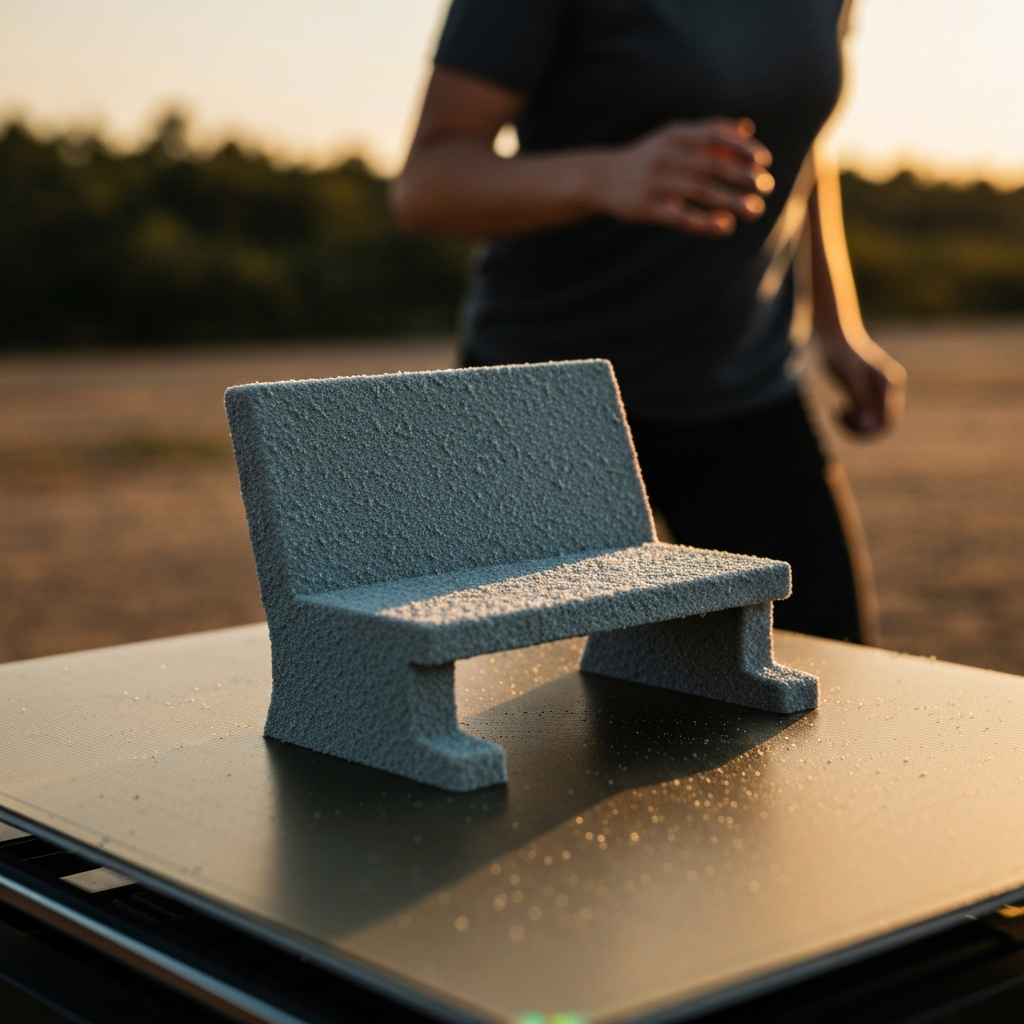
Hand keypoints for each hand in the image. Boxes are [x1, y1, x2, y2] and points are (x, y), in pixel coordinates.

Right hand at [590, 117, 775, 235]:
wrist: (601, 178)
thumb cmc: (646, 158)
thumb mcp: (674, 138)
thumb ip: (710, 131)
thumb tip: (749, 128)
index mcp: (675, 134)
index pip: (715, 136)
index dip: (742, 148)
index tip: (764, 161)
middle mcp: (666, 155)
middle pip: (712, 165)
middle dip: (743, 176)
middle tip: (767, 187)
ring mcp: (656, 183)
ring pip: (701, 191)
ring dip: (732, 201)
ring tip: (755, 210)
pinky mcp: (648, 208)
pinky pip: (681, 217)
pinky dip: (705, 223)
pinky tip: (725, 228)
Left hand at [819, 329, 905, 434]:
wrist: (834, 336)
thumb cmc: (842, 352)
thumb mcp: (851, 374)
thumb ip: (863, 395)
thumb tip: (872, 420)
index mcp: (889, 385)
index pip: (887, 422)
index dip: (868, 431)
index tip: (847, 420)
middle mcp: (888, 390)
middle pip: (880, 426)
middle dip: (860, 429)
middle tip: (839, 417)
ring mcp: (877, 393)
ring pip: (870, 424)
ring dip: (853, 426)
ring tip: (837, 413)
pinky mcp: (864, 395)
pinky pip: (861, 419)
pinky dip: (849, 420)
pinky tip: (837, 409)